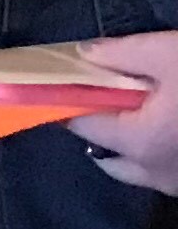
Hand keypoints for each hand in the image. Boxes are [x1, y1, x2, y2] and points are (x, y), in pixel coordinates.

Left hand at [78, 31, 177, 194]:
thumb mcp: (171, 54)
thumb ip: (122, 54)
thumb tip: (84, 54)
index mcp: (142, 141)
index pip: (82, 124)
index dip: (68, 101)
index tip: (62, 85)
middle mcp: (158, 173)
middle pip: (106, 154)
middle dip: (101, 127)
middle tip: (111, 96)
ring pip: (138, 170)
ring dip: (131, 145)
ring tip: (146, 111)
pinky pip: (168, 174)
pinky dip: (161, 153)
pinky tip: (175, 127)